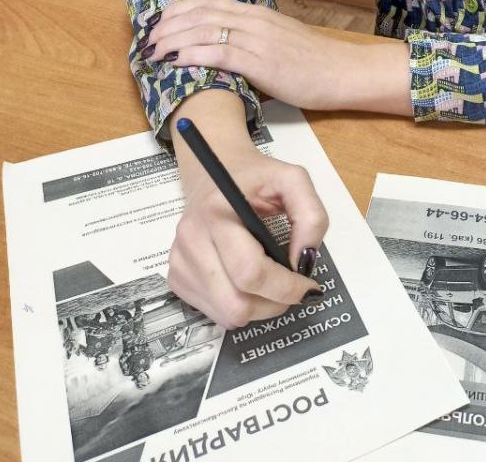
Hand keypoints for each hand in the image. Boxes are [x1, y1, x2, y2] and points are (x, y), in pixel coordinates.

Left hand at [146, 0, 412, 113]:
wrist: (341, 71)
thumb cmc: (313, 61)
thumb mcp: (280, 39)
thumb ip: (254, 37)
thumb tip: (228, 45)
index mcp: (257, 12)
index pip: (209, 1)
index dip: (179, 10)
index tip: (161, 22)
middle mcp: (253, 20)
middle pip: (200, 13)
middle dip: (169, 24)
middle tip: (149, 39)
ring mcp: (256, 39)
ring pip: (204, 30)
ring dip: (174, 40)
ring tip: (155, 51)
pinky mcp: (260, 62)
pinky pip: (219, 53)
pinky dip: (193, 54)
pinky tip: (177, 61)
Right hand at [169, 100, 328, 328]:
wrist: (213, 169)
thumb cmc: (255, 177)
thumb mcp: (292, 179)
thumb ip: (310, 215)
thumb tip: (305, 260)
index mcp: (218, 211)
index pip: (251, 271)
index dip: (287, 288)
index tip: (310, 285)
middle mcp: (192, 239)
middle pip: (237, 303)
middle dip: (275, 304)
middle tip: (293, 288)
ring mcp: (180, 261)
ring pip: (227, 315)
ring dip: (259, 309)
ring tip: (272, 283)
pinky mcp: (175, 276)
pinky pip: (214, 312)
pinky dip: (239, 306)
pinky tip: (247, 281)